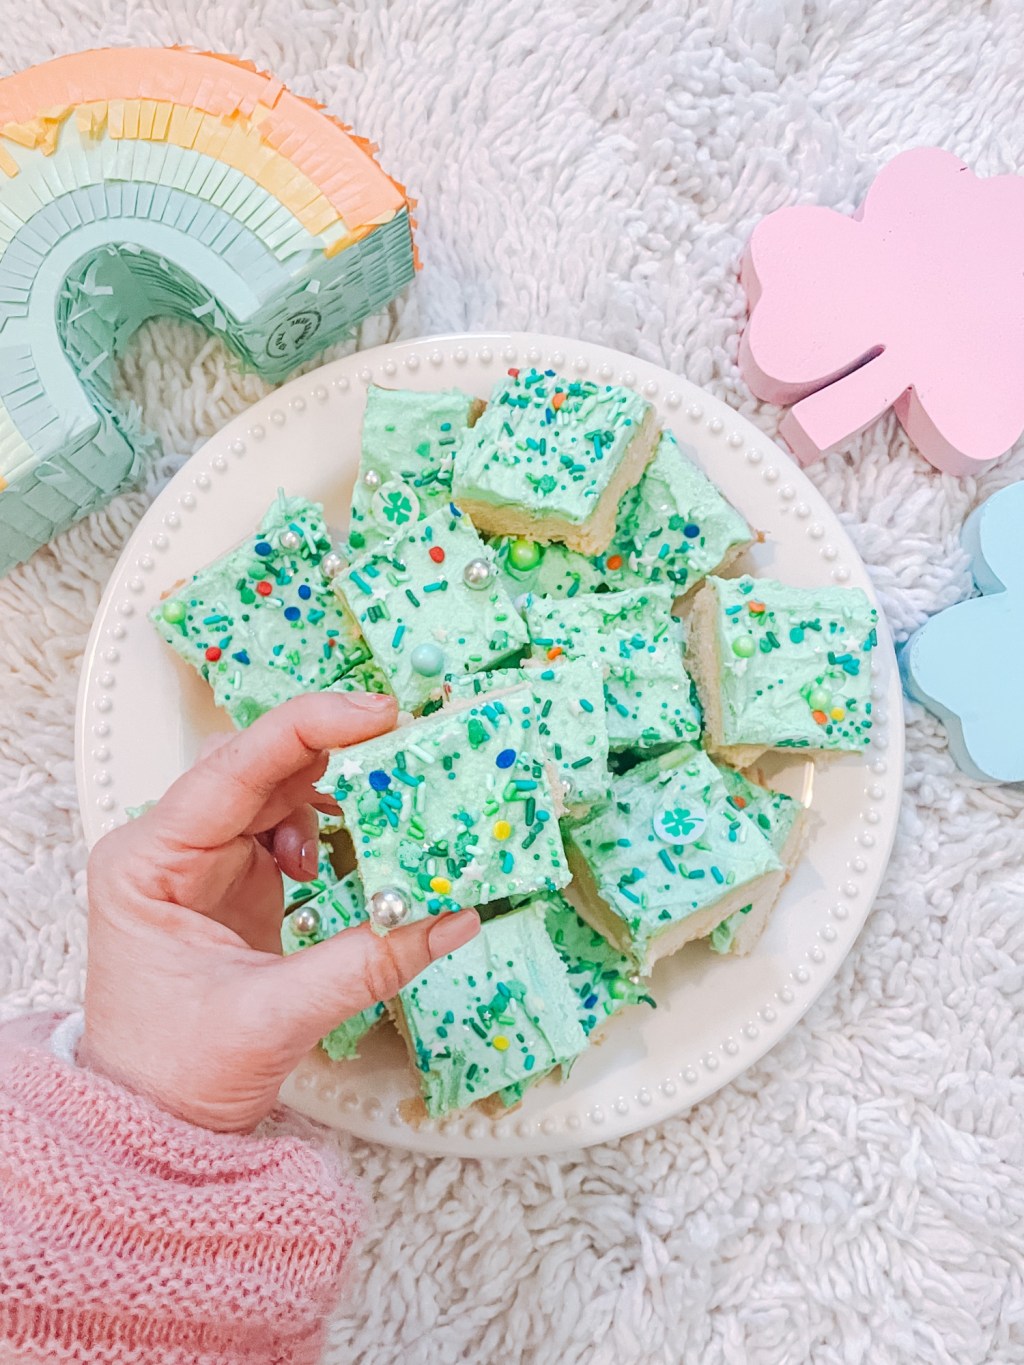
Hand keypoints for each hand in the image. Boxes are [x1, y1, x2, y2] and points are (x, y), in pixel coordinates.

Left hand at [81, 691, 479, 1131]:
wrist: (148, 1123)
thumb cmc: (176, 1074)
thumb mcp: (278, 1016)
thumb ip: (371, 962)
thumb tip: (457, 917)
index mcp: (149, 862)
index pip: (232, 768)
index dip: (309, 728)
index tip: (379, 712)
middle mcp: (168, 847)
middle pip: (256, 768)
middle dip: (333, 752)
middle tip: (404, 743)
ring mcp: (201, 861)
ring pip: (276, 790)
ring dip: (336, 793)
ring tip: (385, 807)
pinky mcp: (232, 880)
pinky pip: (286, 826)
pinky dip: (329, 830)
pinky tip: (343, 859)